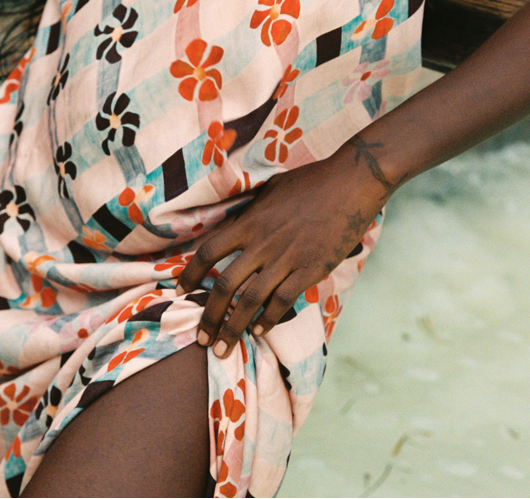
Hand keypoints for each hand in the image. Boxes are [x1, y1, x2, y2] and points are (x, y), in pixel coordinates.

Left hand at [177, 139, 394, 358]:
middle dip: (208, 316)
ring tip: (222, 349)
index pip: (209, 251)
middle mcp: (262, 243)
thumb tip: (236, 222)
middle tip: (200, 337)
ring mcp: (287, 258)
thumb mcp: (272, 189)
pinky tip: (258, 331)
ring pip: (250, 300)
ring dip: (233, 329)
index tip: (179, 290)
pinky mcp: (311, 270)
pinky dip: (267, 320)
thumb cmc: (311, 181)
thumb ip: (252, 209)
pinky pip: (282, 302)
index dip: (190, 273)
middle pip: (224, 285)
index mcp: (250, 221)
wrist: (350, 183)